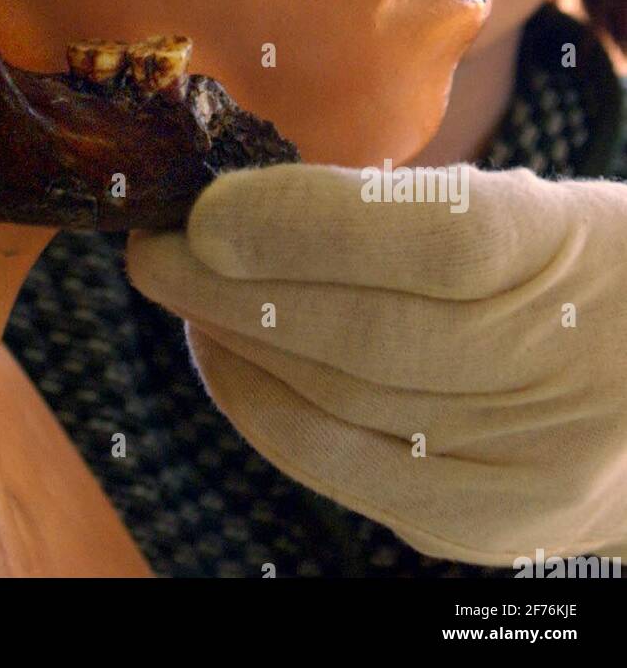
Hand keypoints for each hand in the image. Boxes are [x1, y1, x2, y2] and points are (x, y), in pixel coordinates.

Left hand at [127, 161, 626, 565]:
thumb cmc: (574, 273)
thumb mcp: (532, 203)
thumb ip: (410, 208)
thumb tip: (242, 203)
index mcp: (578, 255)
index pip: (439, 242)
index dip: (307, 226)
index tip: (206, 208)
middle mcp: (562, 374)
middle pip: (367, 335)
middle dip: (231, 289)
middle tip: (153, 243)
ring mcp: (523, 469)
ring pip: (337, 408)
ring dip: (231, 345)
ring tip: (175, 288)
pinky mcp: (479, 527)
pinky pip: (337, 469)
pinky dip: (260, 407)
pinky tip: (220, 354)